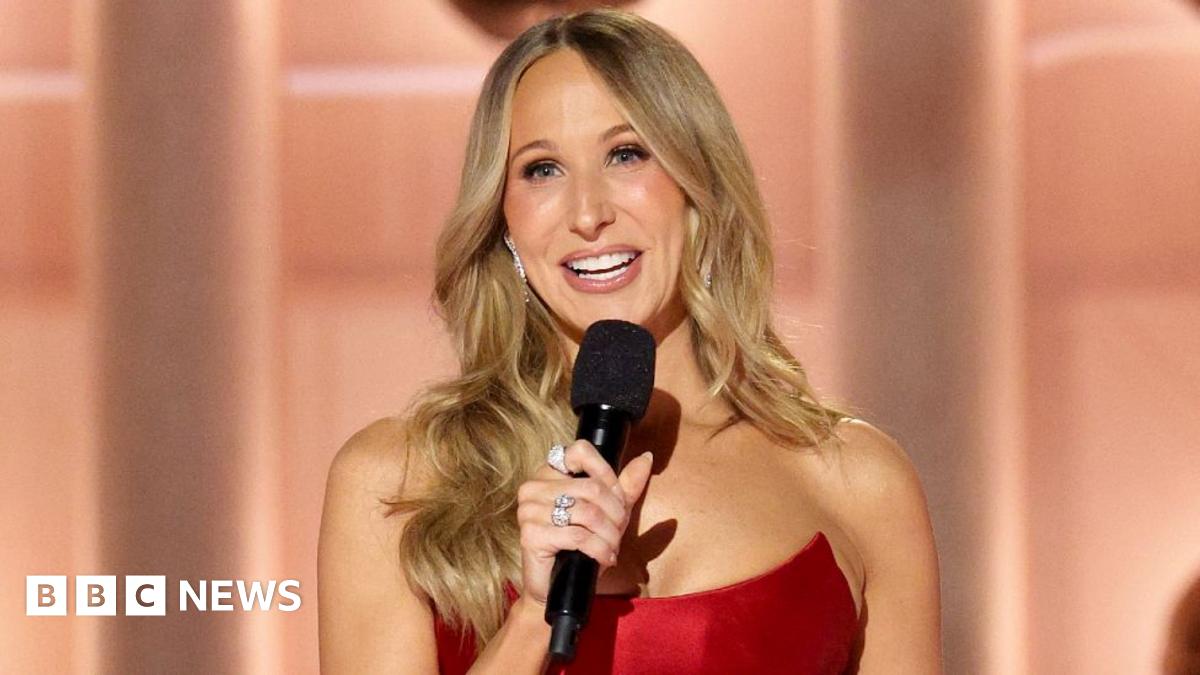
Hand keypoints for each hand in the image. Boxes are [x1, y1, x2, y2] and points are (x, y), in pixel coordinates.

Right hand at [515, 441, 653, 607]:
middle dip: (615, 513)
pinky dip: (599, 549)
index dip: (607, 474)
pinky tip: (605, 558)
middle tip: (618, 532)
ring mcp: (529, 509)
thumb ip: (626, 485)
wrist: (557, 588)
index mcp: (550, 472)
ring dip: (609, 535)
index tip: (617, 499)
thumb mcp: (609, 512)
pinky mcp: (531, 534)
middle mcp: (534, 486)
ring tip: (612, 547)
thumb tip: (647, 457)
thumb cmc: (581, 547)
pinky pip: (578, 536)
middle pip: (591, 487)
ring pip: (588, 512)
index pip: (581, 451)